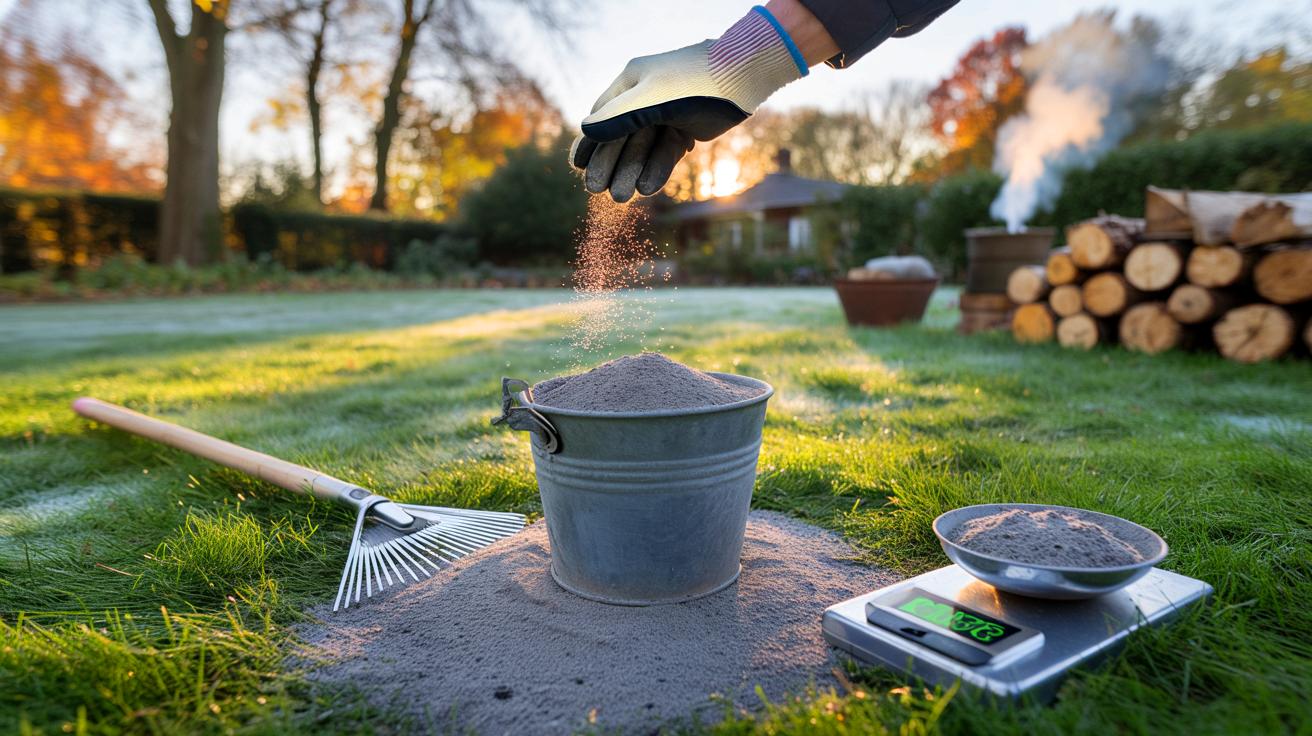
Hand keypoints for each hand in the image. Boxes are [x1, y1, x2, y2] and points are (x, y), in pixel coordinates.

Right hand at [571, 6, 808, 201]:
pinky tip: (647, 189)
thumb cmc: (693, 82)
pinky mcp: (687, 127)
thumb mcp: (650, 100)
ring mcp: (667, 113)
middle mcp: (646, 96)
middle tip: (598, 192)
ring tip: (622, 198)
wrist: (744, 76)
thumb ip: (618, 116)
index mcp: (632, 82)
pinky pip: (667, 152)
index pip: (603, 116)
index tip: (577, 167)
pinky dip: (658, 169)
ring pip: (644, 147)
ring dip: (633, 171)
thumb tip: (585, 130)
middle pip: (622, 136)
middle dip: (611, 163)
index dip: (590, 142)